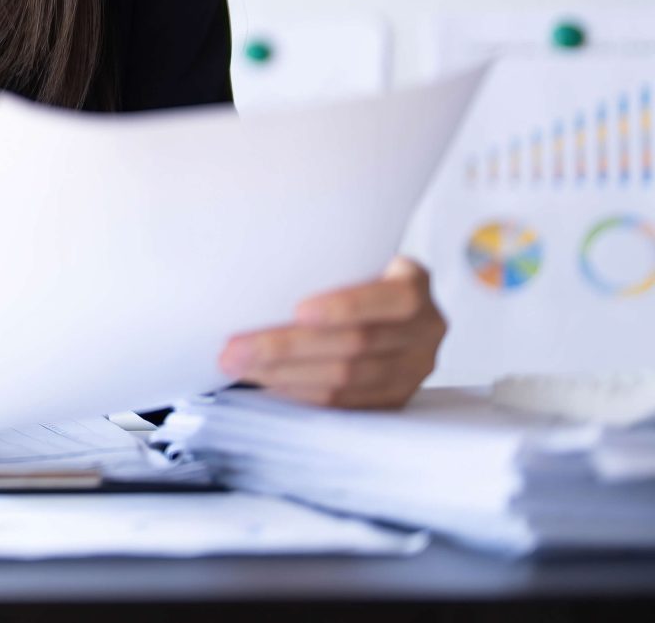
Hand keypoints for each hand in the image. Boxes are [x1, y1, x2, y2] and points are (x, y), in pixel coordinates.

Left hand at [217, 257, 445, 408]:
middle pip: (356, 345)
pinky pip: (344, 403)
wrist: (381, 307)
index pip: (392, 299)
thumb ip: (324, 261)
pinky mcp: (395, 398)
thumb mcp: (352, 255)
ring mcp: (413, 369)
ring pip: (345, 380)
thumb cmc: (351, 274)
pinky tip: (267, 384)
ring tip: (240, 367)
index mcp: (414, 285)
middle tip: (235, 349)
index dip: (346, 307)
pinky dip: (301, 394)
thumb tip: (249, 265)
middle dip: (287, 348)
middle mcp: (424, 330)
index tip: (298, 311)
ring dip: (285, 375)